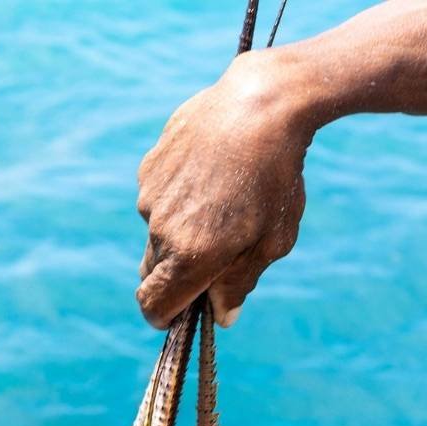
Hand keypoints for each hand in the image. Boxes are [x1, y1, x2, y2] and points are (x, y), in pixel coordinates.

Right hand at [135, 51, 310, 328]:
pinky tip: (213, 177)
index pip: (154, 305)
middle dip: (179, 278)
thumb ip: (240, 282)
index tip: (182, 317)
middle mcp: (162, 228)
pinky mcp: (150, 166)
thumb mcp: (272, 241)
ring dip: (182, 235)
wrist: (260, 106)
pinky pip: (159, 199)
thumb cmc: (276, 179)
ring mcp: (151, 195)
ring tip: (227, 205)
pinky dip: (180, 201)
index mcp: (192, 255)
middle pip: (154, 272)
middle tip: (219, 261)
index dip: (164, 318)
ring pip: (158, 234)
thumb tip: (221, 316)